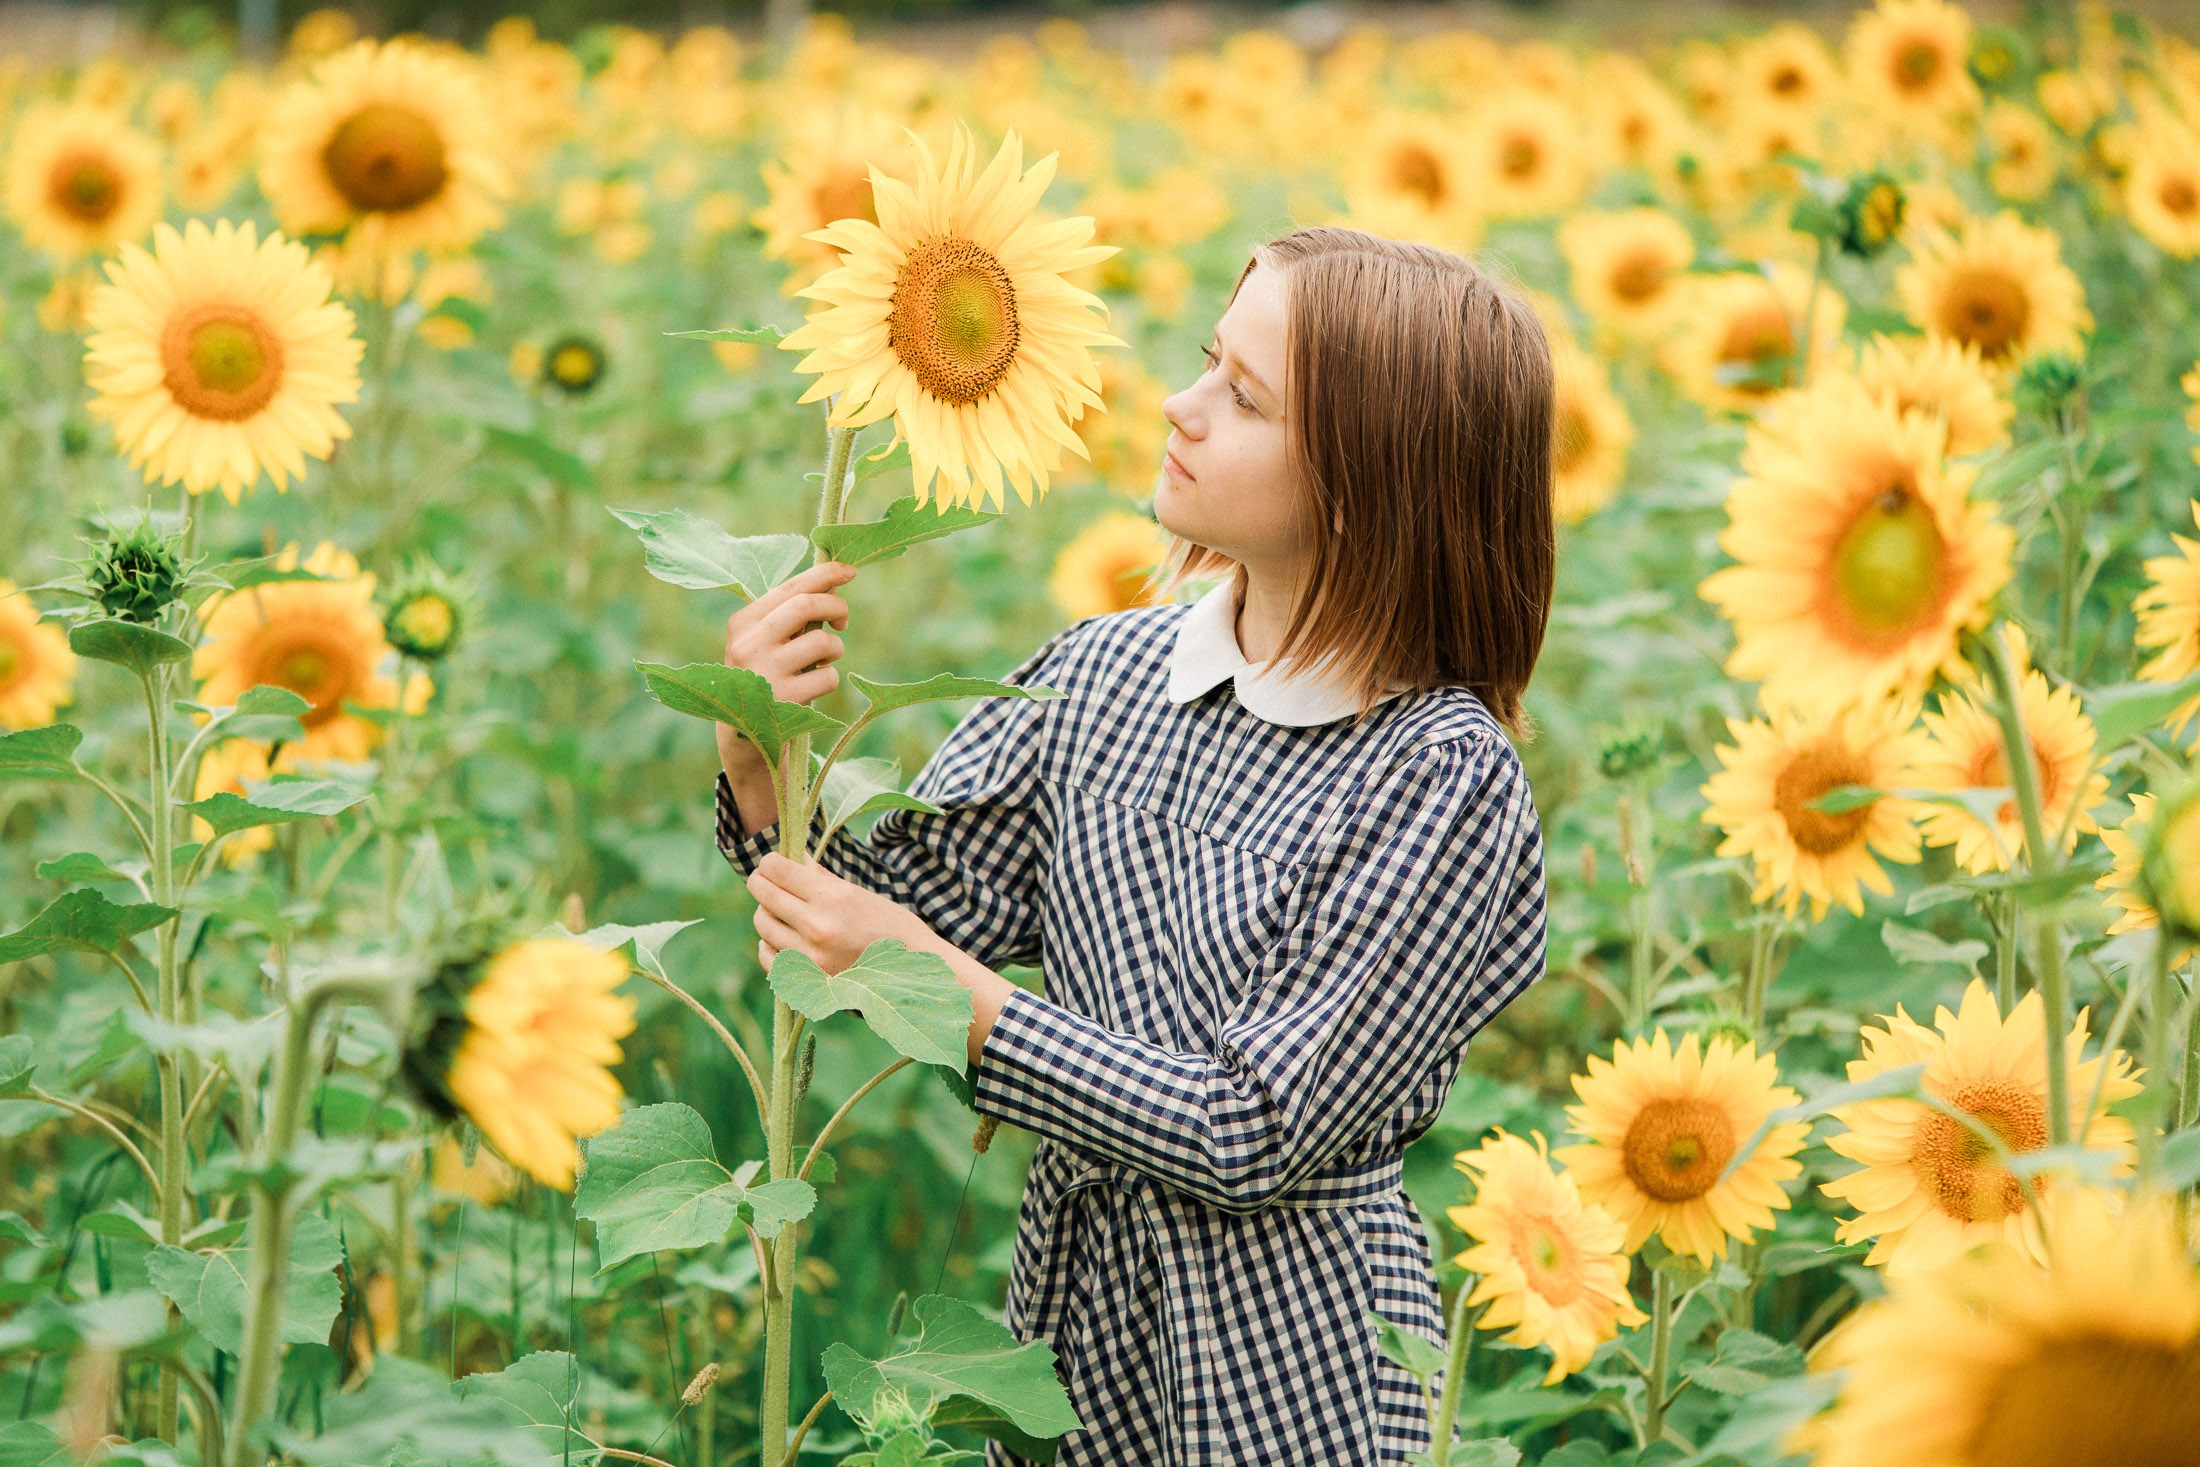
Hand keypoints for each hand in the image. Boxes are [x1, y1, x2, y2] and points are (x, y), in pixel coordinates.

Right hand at [717, 562, 855, 781]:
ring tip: (822, 662)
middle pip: (807, 605)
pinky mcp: (784, 700)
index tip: (851, 571)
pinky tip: (813, 687)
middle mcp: (748, 644)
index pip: (791, 586)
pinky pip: (828, 677)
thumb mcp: (763, 640)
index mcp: (742, 622)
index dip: (826, 574)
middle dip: (836, 606)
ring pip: (823, 642)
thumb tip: (836, 579)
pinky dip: (830, 679)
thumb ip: (789, 612)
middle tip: (842, 621)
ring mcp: (764, 673)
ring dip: (835, 650)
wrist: (744, 734)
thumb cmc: (764, 675)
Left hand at [745, 852, 1022, 1066]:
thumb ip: (820, 877)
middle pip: (763, 894)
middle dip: (762, 882)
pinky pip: (769, 956)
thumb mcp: (859, 894)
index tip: (773, 862)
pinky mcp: (808, 979)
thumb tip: (792, 858)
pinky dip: (769, 944)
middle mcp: (817, 926)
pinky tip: (781, 937)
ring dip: (767, 913)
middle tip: (767, 880)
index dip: (770, 862)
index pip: (777, 870)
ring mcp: (810, 956)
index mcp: (833, 897)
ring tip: (781, 910)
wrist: (913, 976)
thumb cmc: (891, 927)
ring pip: (763, 924)